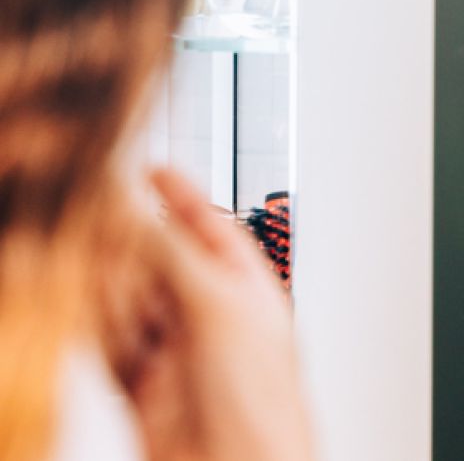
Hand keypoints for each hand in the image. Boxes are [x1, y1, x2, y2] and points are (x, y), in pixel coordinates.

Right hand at [103, 168, 314, 460]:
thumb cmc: (263, 407)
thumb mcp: (220, 310)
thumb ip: (177, 259)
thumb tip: (139, 216)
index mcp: (251, 292)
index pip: (215, 229)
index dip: (184, 196)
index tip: (155, 169)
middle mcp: (215, 318)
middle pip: (164, 263)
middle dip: (133, 243)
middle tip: (100, 220)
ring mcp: (179, 353)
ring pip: (133, 301)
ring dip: (111, 286)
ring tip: (90, 267)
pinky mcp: (147, 387)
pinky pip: (111, 345)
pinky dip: (96, 326)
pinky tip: (85, 311)